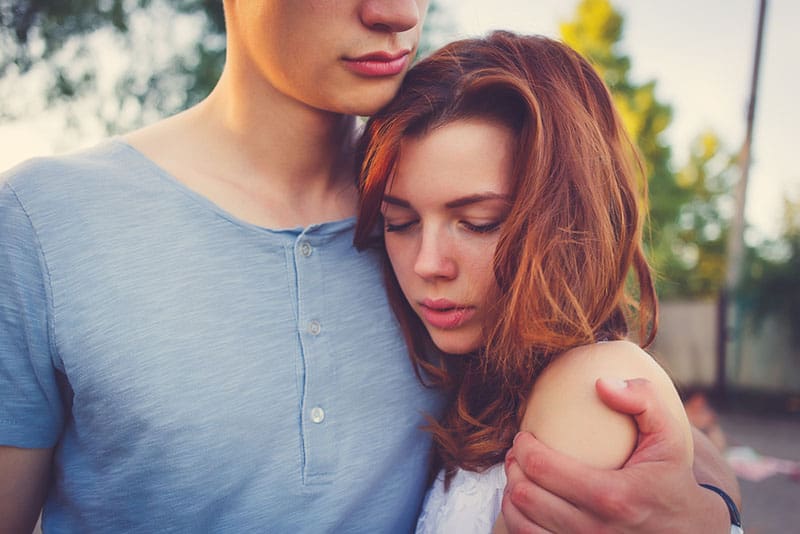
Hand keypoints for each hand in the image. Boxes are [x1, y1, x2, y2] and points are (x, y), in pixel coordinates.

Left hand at [501, 378, 730, 532]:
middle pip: (526, 495)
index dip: (523, 447)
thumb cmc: (670, 478)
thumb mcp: (669, 436)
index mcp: (614, 496)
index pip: (542, 468)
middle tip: (518, 453)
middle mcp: (596, 529)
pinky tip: (525, 504)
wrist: (690, 531)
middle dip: (513, 468)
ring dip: (512, 495)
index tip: (524, 436)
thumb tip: (601, 383)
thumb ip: (643, 400)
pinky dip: (519, 521)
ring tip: (519, 475)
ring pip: (522, 522)